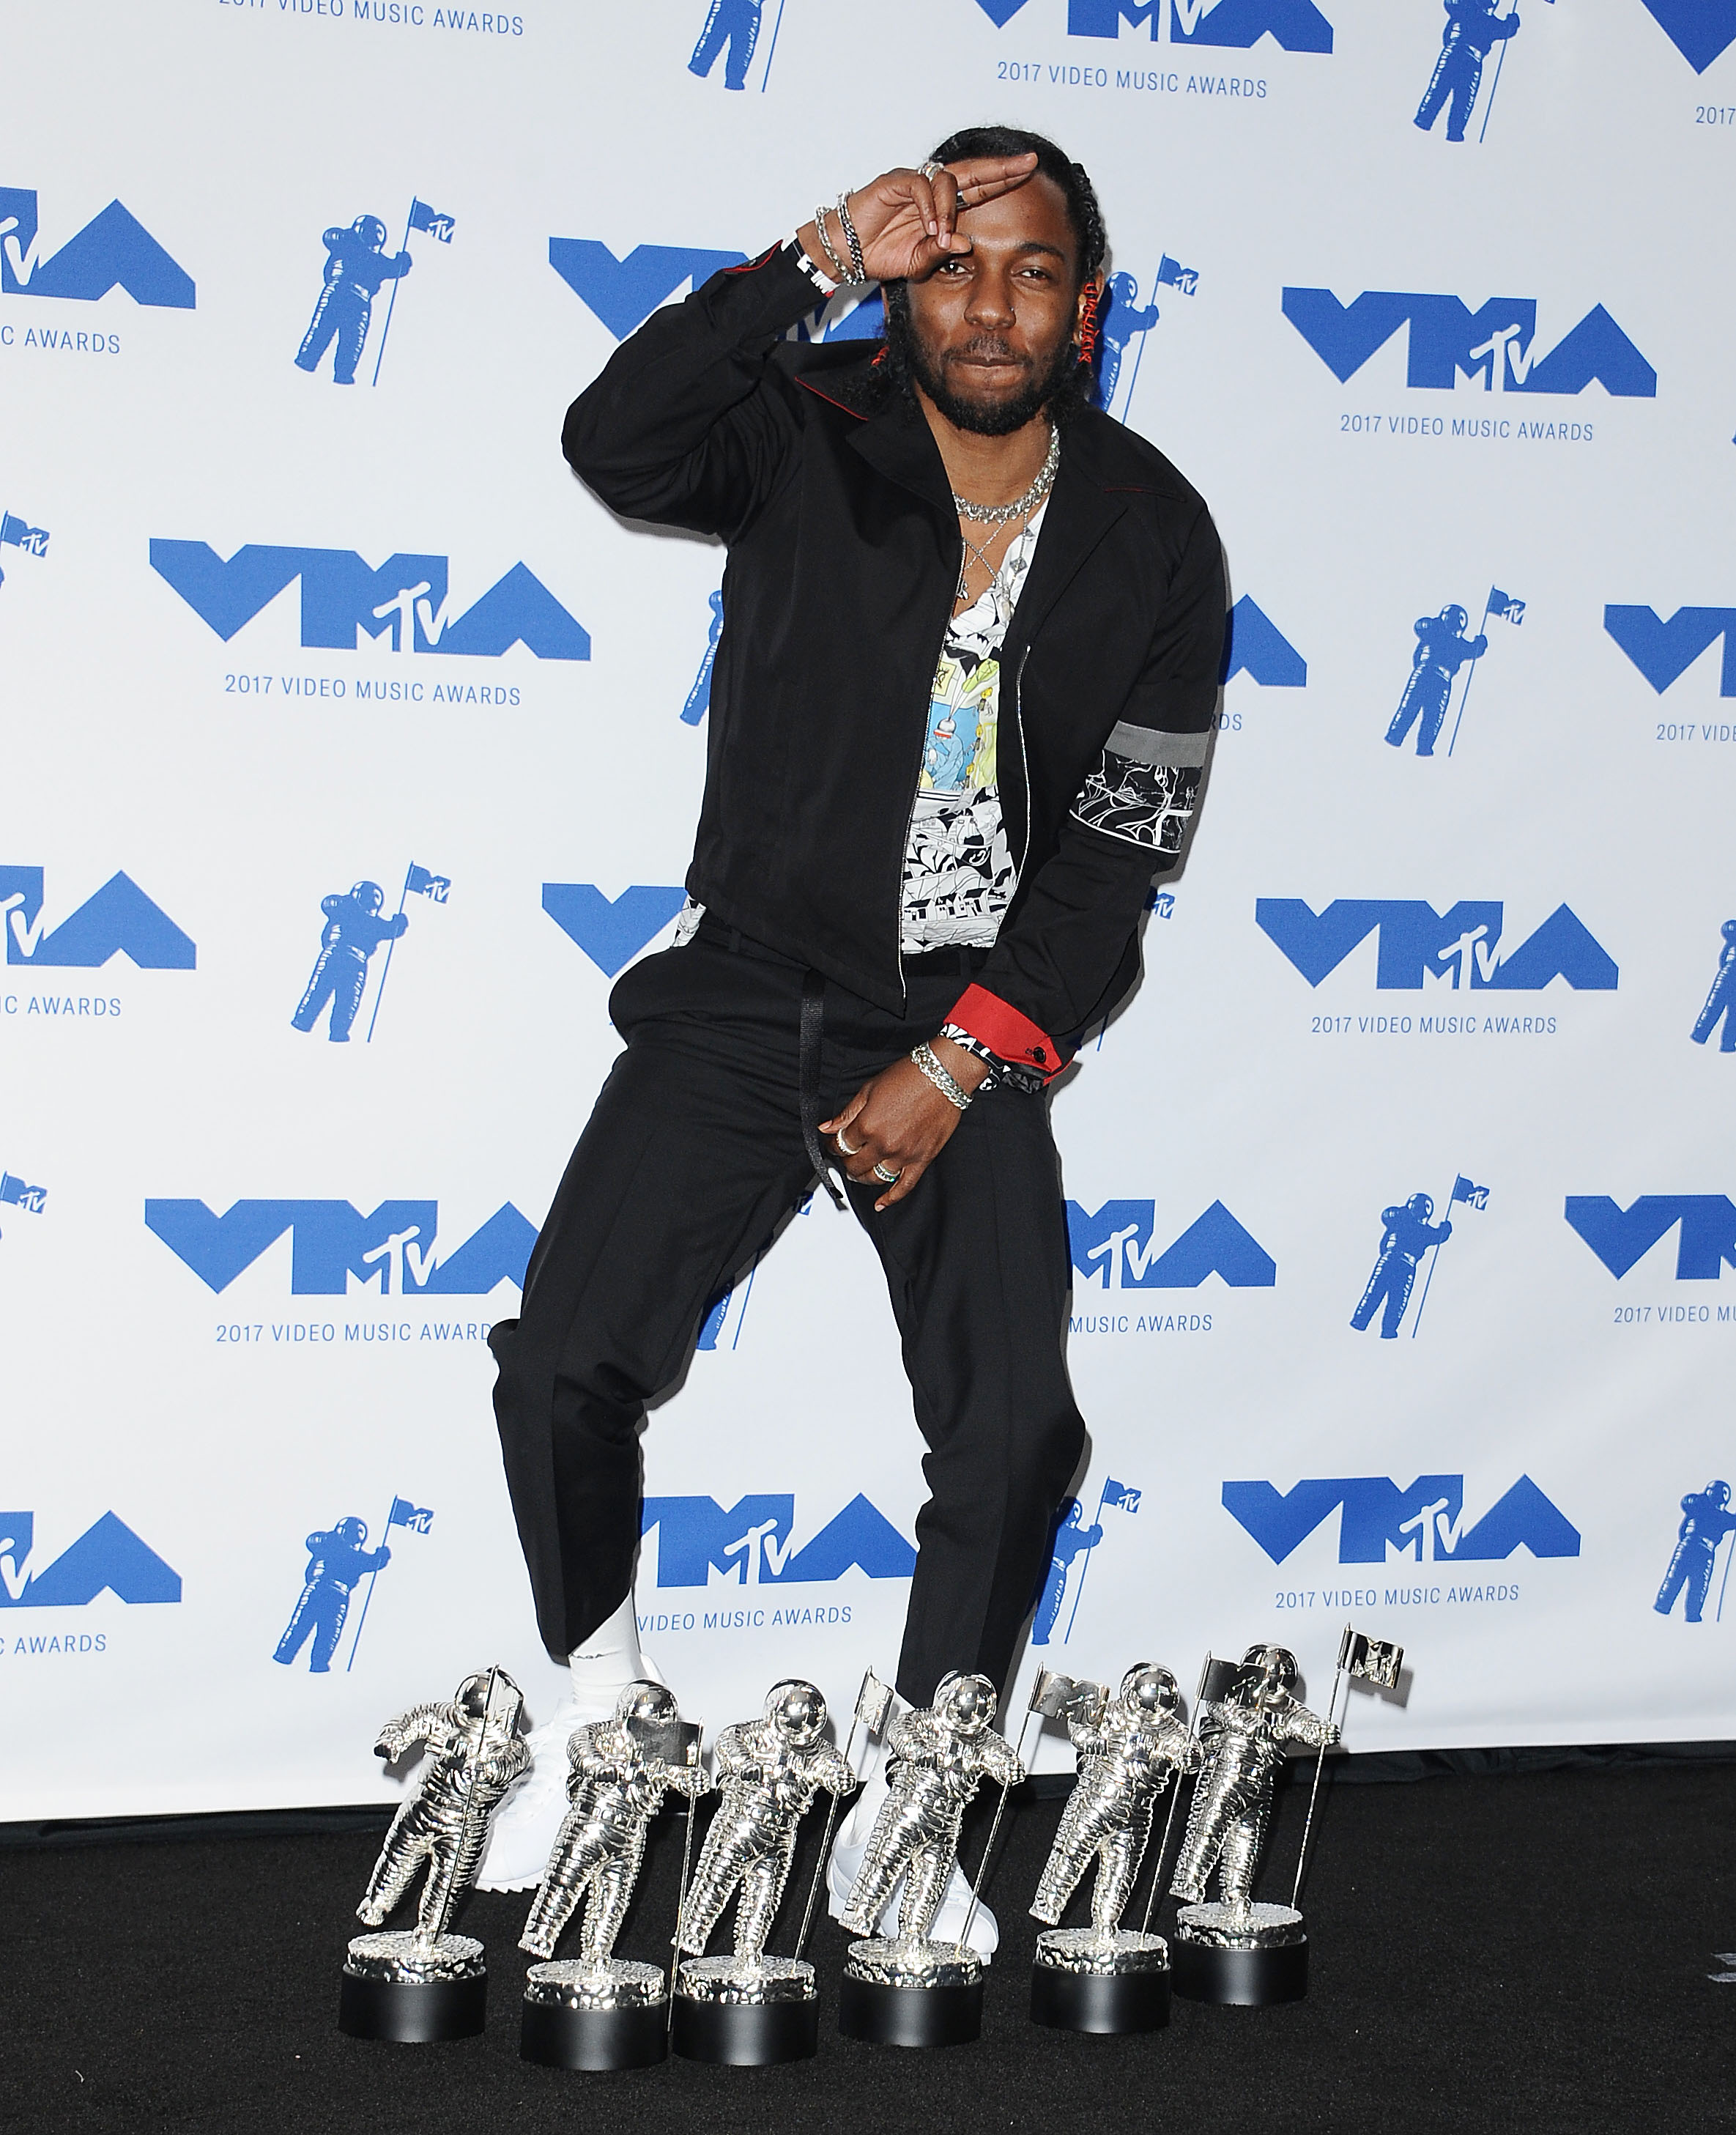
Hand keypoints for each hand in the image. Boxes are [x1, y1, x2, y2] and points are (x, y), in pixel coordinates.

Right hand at [799, 152, 1037, 285]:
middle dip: (1001, 167)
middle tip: (1028, 162)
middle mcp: (933, 188)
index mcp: (944, 206)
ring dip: (949, 208)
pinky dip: (928, 206)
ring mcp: (914, 182)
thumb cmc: (882, 254)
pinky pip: (919, 185)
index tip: (1030, 171)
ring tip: (942, 235)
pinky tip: (929, 226)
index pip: (980, 187)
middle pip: (973, 171)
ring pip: (945, 180)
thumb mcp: (919, 262)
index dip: (1004, 179)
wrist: (848, 253)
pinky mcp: (895, 181)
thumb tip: (967, 246)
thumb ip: (942, 253)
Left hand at [820, 1040, 988, 1210]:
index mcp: (867, 1125)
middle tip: (846, 1156)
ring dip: (863, 1177)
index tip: (835, 1143)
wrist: (944, 1075)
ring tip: (860, 1172)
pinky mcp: (922, 1159)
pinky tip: (881, 1203)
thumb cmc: (910, 1076)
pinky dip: (891, 1198)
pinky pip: (904, 1186)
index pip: (842, 1144)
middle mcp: (884, 1144)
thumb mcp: (870, 1089)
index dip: (834, 1144)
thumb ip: (847, 1113)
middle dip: (846, 1162)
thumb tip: (827, 1127)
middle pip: (855, 1165)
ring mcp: (903, 1155)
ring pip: (875, 1178)